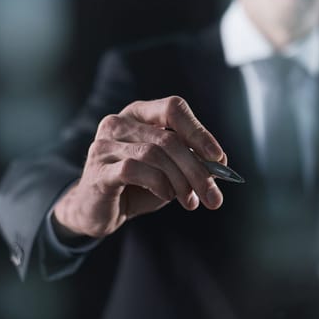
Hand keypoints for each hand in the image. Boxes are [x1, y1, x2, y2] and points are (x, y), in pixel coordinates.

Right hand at [53, 96, 225, 237]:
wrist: (97, 210)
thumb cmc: (138, 185)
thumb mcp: (170, 171)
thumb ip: (192, 163)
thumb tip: (221, 165)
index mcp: (140, 114)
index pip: (173, 108)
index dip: (199, 132)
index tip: (219, 159)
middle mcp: (120, 122)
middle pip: (168, 138)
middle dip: (196, 169)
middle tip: (213, 196)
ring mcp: (105, 144)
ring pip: (154, 154)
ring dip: (180, 181)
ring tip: (191, 201)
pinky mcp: (98, 169)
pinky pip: (133, 169)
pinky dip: (158, 183)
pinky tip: (166, 196)